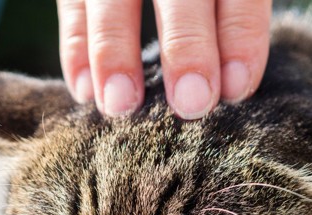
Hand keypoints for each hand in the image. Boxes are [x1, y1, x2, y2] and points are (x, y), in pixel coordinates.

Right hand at [57, 0, 271, 118]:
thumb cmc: (194, 0)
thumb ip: (229, 21)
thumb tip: (229, 88)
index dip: (239, 39)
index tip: (236, 89)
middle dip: (186, 50)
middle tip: (191, 103)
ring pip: (112, 1)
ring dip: (115, 55)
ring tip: (121, 106)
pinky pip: (72, 9)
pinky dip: (76, 51)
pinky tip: (85, 93)